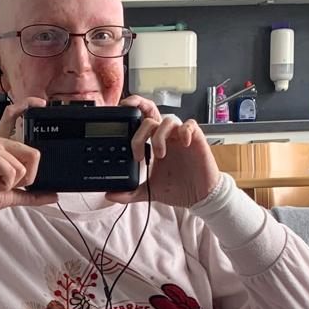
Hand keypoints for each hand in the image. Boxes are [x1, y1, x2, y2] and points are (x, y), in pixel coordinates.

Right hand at [0, 98, 57, 219]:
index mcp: (1, 146)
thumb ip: (33, 194)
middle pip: (33, 154)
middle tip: (6, 183)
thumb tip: (53, 195)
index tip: (41, 102)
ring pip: (23, 167)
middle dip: (26, 178)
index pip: (14, 118)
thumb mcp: (13, 194)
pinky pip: (12, 172)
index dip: (28, 106)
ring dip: (13, 184)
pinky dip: (5, 185)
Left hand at [107, 97, 221, 208]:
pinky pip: (190, 125)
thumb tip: (110, 195)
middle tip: (139, 154)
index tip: (121, 112)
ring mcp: (180, 137)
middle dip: (140, 134)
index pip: (141, 122)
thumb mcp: (149, 191)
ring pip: (167, 120)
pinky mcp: (196, 139)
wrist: (198, 197)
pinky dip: (185, 131)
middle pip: (149, 119)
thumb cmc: (177, 189)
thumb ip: (130, 192)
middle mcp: (166, 138)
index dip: (133, 112)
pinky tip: (184, 143)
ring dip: (160, 136)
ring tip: (160, 155)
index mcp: (153, 144)